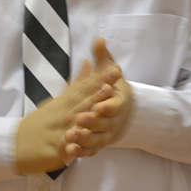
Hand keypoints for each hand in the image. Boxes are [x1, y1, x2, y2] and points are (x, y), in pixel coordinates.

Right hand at [14, 41, 121, 174]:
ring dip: (89, 111)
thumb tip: (88, 61)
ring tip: (101, 103)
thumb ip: (76, 84)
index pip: (85, 88)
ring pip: (75, 120)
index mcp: (65, 103)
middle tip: (115, 75)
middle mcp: (63, 114)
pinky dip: (71, 146)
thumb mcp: (59, 100)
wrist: (14, 143)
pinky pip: (64, 147)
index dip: (100, 78)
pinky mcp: (54, 149)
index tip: (116, 68)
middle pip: (83, 99)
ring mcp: (59, 131)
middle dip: (100, 87)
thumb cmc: (39, 123)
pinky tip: (79, 145)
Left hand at [65, 39, 133, 156]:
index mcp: (118, 102)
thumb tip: (99, 39)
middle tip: (80, 118)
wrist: (121, 111)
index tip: (99, 104)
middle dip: (92, 121)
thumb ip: (103, 57)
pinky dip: (80, 152)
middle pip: (104, 123)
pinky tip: (69, 151)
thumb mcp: (109, 71)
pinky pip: (90, 151)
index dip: (107, 105)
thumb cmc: (111, 89)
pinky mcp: (97, 144)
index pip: (115, 105)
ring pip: (96, 139)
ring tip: (71, 135)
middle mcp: (113, 120)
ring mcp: (105, 134)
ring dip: (84, 138)